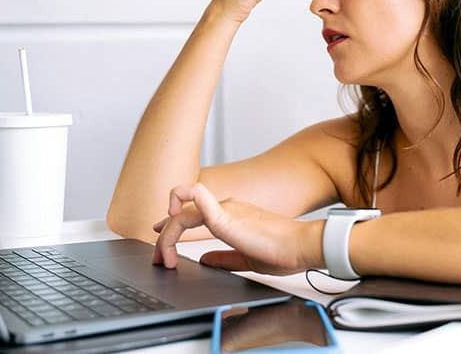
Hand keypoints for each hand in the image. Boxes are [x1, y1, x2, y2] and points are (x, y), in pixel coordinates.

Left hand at [152, 183, 322, 274]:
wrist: (301, 245)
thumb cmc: (284, 251)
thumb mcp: (246, 258)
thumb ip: (225, 258)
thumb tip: (206, 260)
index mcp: (232, 215)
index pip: (194, 213)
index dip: (172, 225)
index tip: (161, 238)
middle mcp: (226, 207)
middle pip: (183, 215)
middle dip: (165, 236)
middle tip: (159, 258)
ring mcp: (225, 209)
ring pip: (182, 213)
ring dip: (167, 235)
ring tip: (163, 258)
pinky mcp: (225, 216)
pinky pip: (196, 200)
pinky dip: (177, 214)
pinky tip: (168, 237)